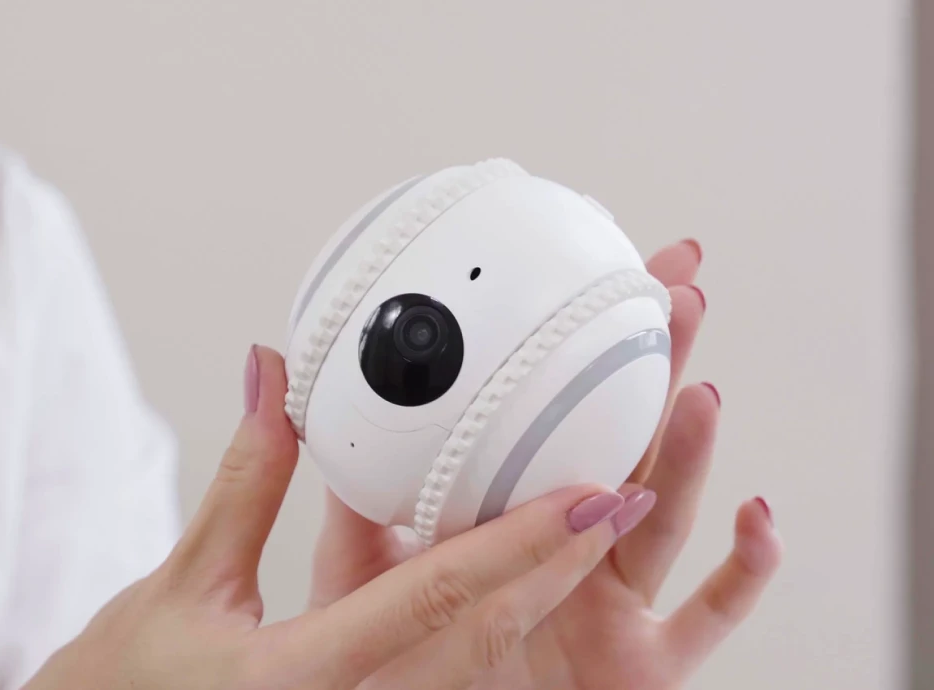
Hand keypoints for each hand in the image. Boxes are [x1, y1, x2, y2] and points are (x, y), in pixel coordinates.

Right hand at [23, 348, 655, 689]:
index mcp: (309, 676)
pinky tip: (539, 563)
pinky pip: (466, 672)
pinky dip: (511, 613)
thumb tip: (272, 373)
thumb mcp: (186, 582)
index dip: (523, 547)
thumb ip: (247, 478)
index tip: (595, 494)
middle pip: (493, 633)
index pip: (439, 603)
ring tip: (613, 507)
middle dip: (568, 560)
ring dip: (554, 584)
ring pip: (492, 660)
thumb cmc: (134, 689)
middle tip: (630, 483)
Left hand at [310, 239, 783, 688]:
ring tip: (694, 383)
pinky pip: (706, 620)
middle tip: (674, 291)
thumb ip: (351, 486)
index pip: (560, 419)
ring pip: (663, 516)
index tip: (600, 276)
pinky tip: (754, 516)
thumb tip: (304, 394)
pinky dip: (741, 572)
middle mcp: (578, 550)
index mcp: (517, 520)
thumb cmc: (396, 660)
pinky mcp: (642, 665)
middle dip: (657, 366)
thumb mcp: (362, 565)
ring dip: (685, 448)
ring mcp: (616, 603)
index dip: (583, 351)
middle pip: (627, 444)